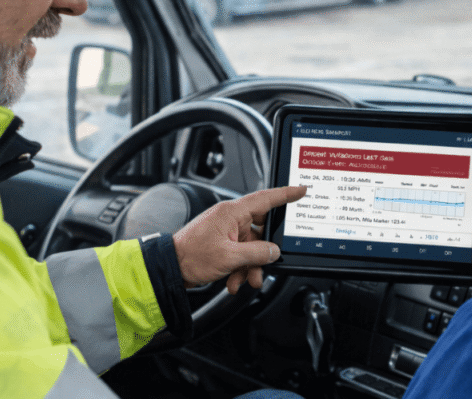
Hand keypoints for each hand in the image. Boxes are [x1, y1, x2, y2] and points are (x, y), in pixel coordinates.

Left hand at [172, 185, 306, 293]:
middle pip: (261, 229)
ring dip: (251, 266)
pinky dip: (240, 269)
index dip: (286, 194)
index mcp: (232, 213)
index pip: (266, 199)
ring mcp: (226, 231)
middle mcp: (230, 219)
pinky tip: (234, 281)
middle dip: (264, 252)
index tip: (301, 190)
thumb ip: (257, 254)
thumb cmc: (191, 256)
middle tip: (266, 264)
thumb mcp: (229, 257)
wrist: (169, 268)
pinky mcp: (222, 243)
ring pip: (252, 246)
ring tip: (246, 280)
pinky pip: (241, 254)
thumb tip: (274, 251)